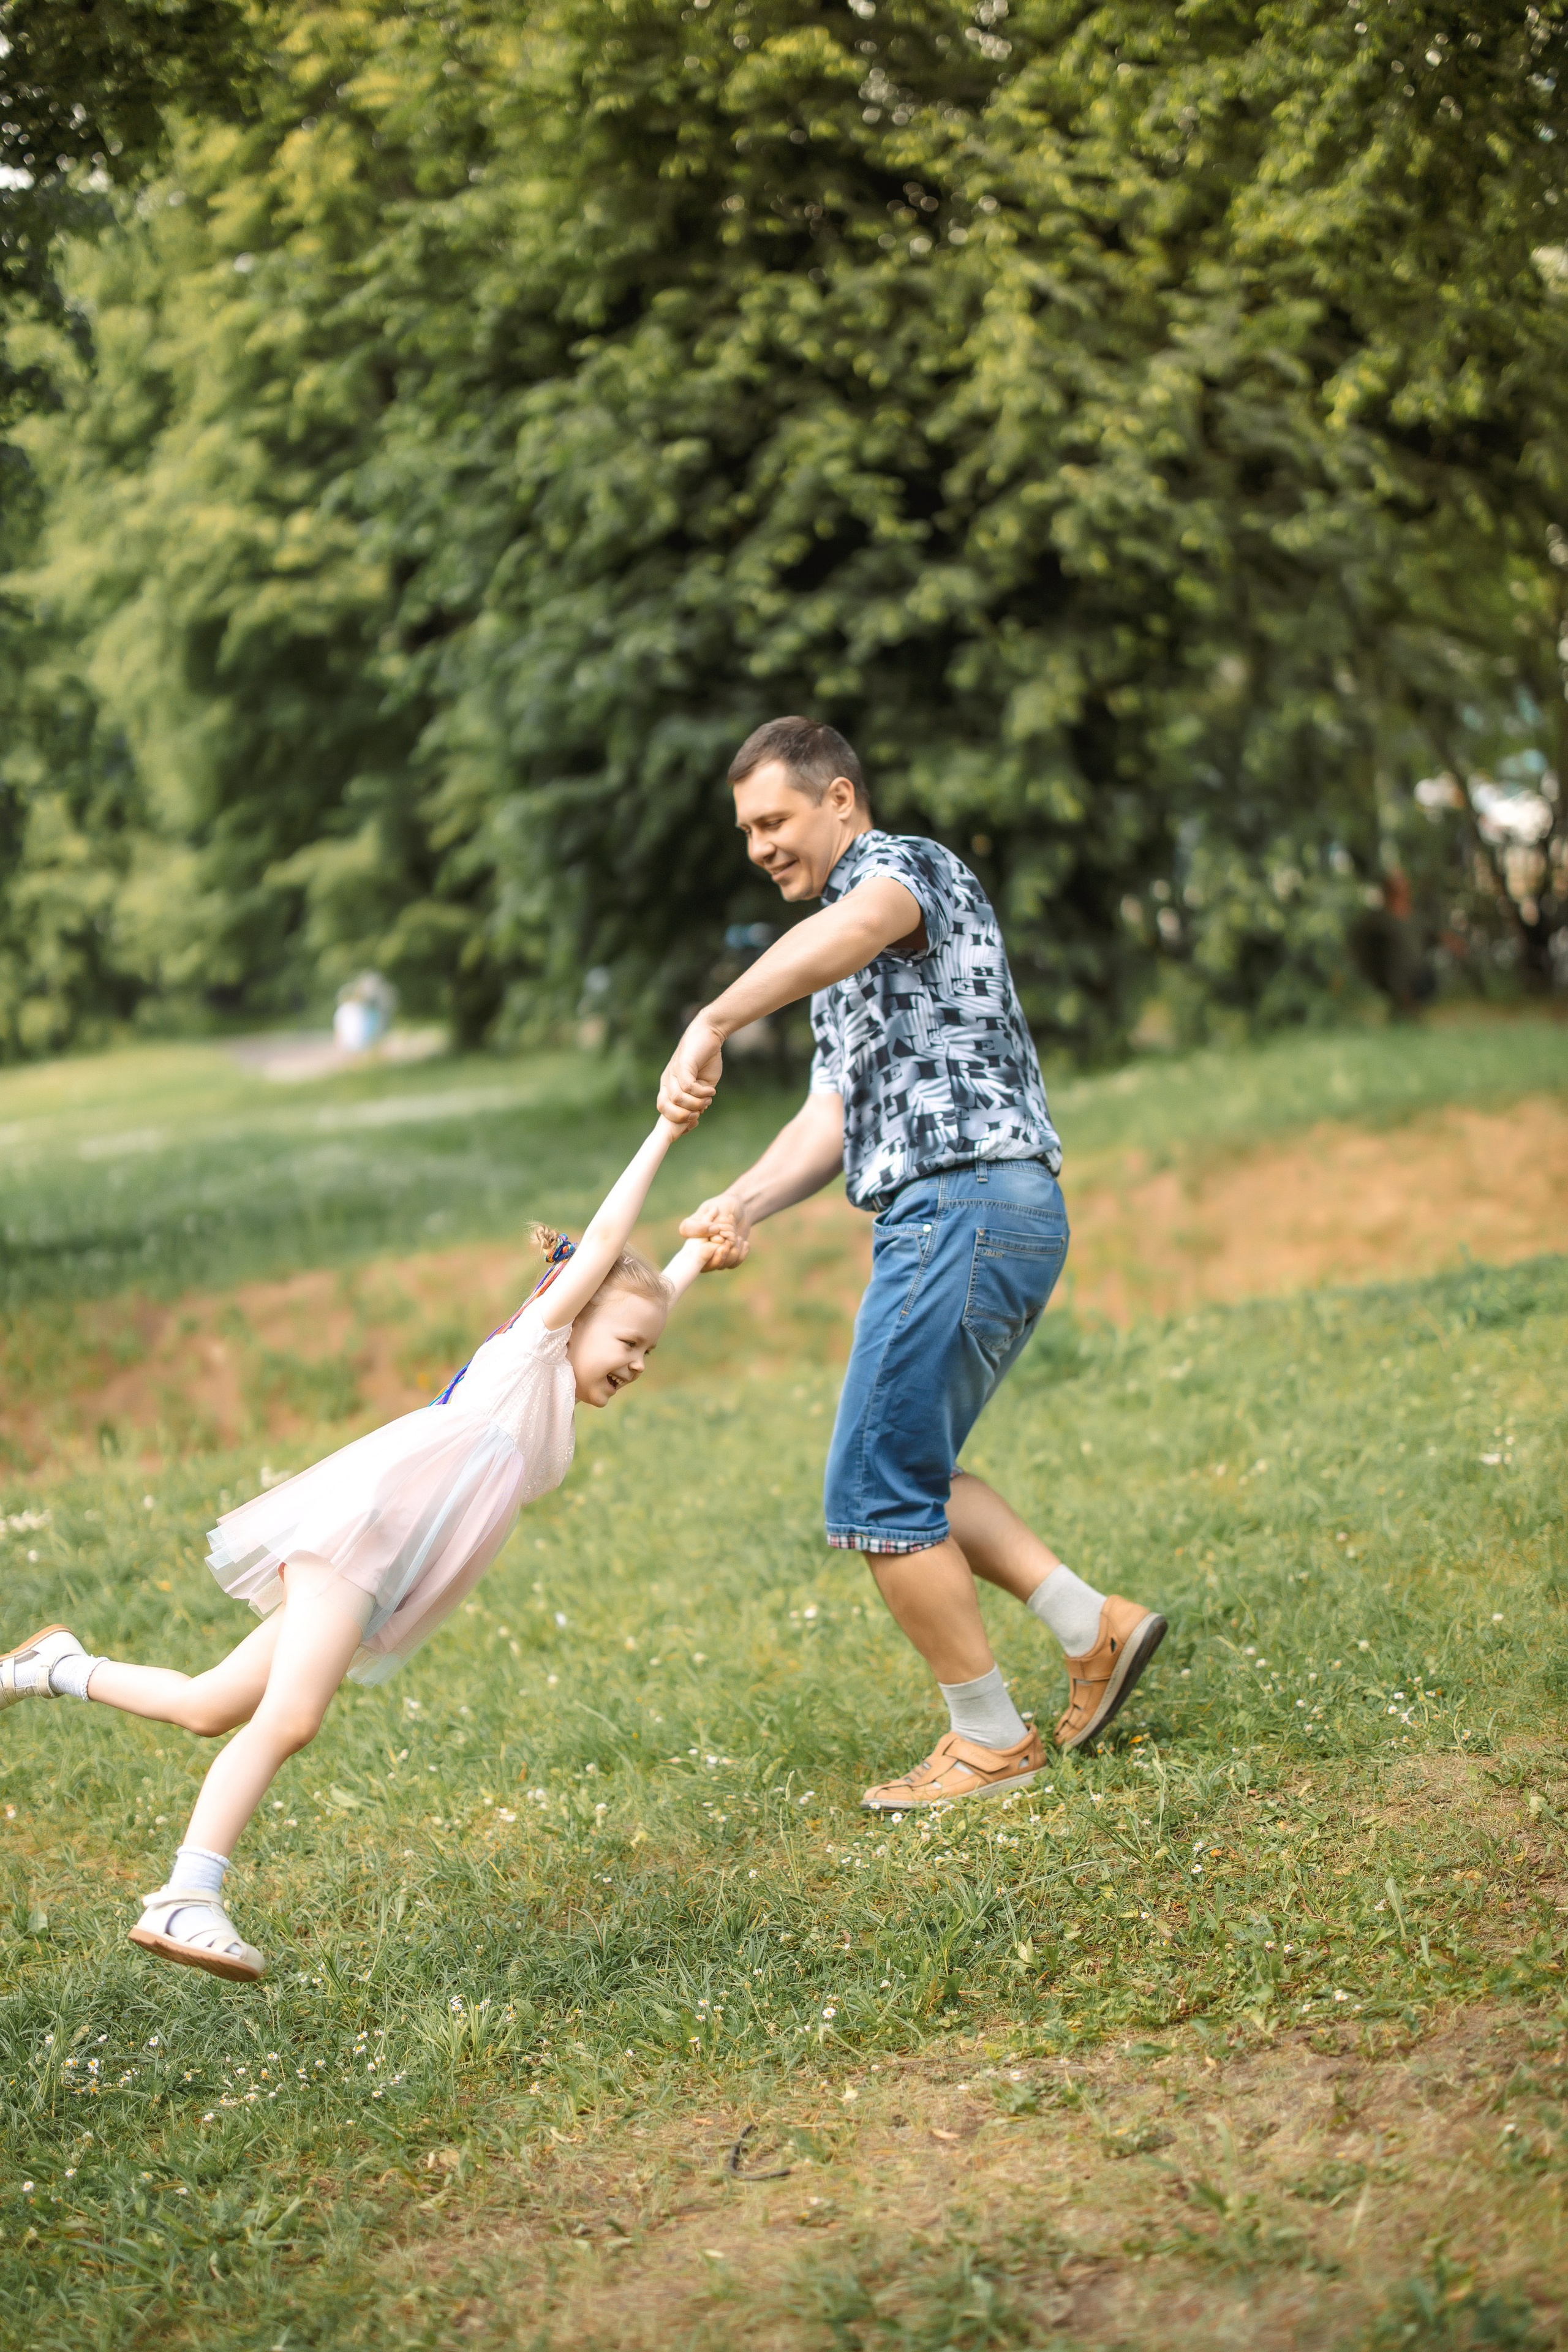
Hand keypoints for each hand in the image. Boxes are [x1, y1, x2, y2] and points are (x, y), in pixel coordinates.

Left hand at [657, 1013, 723, 1127]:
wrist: (709, 1034)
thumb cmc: (706, 1059)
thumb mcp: (702, 1084)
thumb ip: (698, 1098)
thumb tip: (698, 1113)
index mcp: (670, 1086)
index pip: (664, 1109)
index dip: (677, 1121)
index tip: (694, 1123)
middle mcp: (668, 1080)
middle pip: (664, 1107)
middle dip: (681, 1117)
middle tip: (698, 1114)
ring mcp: (673, 1072)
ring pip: (677, 1099)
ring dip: (695, 1104)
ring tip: (708, 1099)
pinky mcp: (682, 1065)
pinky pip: (688, 1087)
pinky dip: (701, 1093)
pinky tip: (711, 1091)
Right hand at [679, 1192, 751, 1270]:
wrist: (741, 1211)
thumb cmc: (727, 1206)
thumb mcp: (720, 1206)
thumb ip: (715, 1219)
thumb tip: (716, 1234)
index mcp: (692, 1226)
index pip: (687, 1230)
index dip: (702, 1231)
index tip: (717, 1227)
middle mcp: (697, 1243)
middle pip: (701, 1257)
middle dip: (721, 1250)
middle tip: (732, 1238)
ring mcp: (710, 1254)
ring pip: (719, 1264)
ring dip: (733, 1251)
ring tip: (739, 1238)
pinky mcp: (724, 1259)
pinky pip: (730, 1265)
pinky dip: (740, 1255)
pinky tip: (744, 1244)